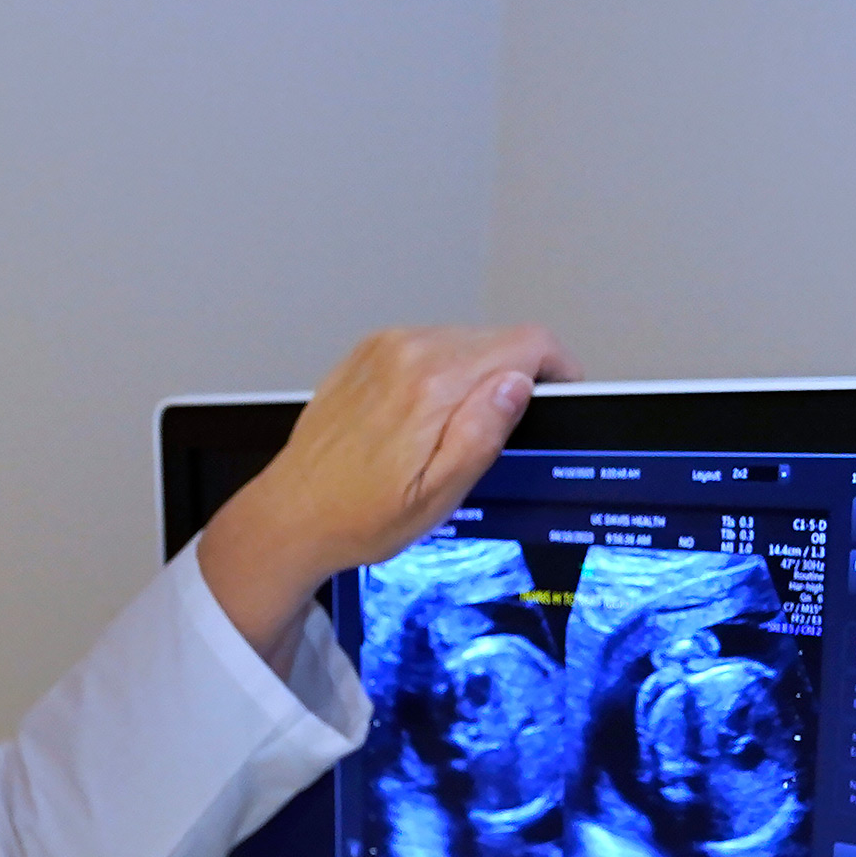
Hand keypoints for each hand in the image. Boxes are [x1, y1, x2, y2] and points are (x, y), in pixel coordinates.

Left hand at [197, 324, 578, 662]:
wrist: (294, 513)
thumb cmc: (358, 516)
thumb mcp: (439, 496)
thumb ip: (484, 434)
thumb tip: (518, 384)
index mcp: (434, 385)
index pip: (528, 344)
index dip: (559, 369)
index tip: (562, 396)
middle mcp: (409, 352)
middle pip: (499, 340)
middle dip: (514, 380)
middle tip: (498, 434)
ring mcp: (386, 347)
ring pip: (465, 342)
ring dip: (476, 378)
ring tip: (451, 434)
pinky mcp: (370, 352)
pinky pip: (429, 348)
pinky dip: (441, 376)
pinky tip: (422, 421)